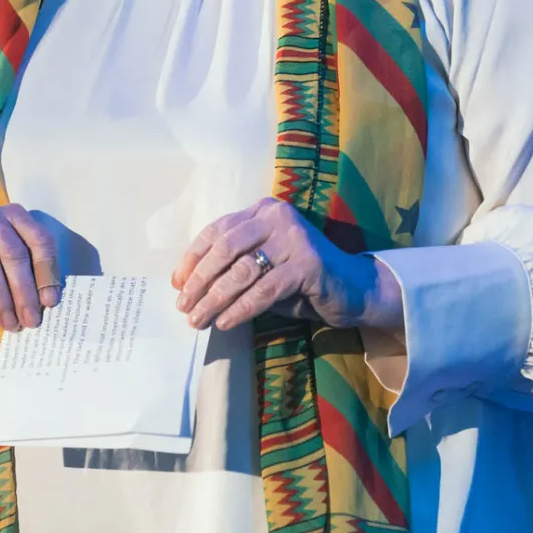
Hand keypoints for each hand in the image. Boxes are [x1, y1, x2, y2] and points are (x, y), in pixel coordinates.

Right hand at [0, 203, 60, 335]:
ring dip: (0, 299)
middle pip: (12, 252)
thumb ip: (31, 279)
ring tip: (10, 324)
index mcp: (12, 215)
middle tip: (30, 320)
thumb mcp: (11, 276)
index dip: (47, 271)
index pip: (38, 239)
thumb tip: (49, 299)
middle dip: (24, 290)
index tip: (50, 302)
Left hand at [171, 197, 399, 332]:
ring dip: (215, 298)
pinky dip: (241, 308)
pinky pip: (264, 289)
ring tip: (198, 320)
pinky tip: (225, 322)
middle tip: (184, 307)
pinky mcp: (308, 264)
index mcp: (262, 211)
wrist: (354, 289)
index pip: (218, 230)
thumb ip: (233, 268)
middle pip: (226, 248)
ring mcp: (294, 238)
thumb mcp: (263, 268)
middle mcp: (277, 216)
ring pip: (243, 270)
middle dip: (200, 280)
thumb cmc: (301, 280)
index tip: (177, 284)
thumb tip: (188, 287)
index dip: (193, 257)